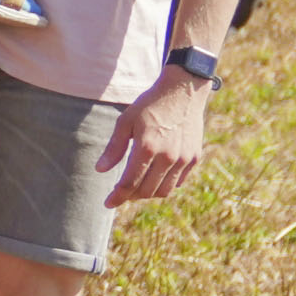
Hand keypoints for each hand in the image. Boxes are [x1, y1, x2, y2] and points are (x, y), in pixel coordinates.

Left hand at [100, 69, 209, 205]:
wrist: (183, 91)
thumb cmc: (150, 104)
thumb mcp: (126, 121)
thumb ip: (114, 148)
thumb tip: (100, 170)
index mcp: (147, 147)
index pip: (130, 183)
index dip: (117, 197)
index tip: (108, 203)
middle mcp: (167, 157)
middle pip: (146, 190)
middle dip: (131, 196)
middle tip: (121, 193)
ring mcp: (183, 159)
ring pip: (164, 191)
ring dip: (148, 194)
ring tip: (137, 188)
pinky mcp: (194, 158)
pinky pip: (177, 182)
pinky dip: (164, 185)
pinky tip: (154, 178)